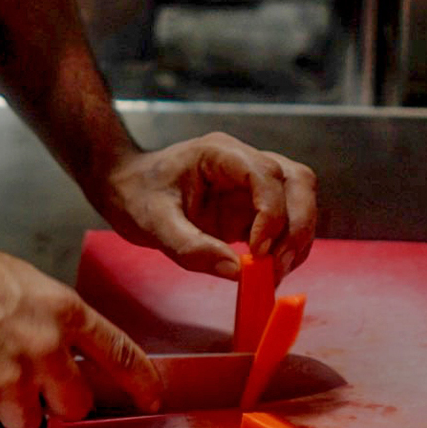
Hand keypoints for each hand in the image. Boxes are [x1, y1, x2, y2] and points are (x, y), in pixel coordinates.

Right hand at [0, 234, 161, 427]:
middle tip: (30, 384)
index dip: (140, 380)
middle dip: (57, 404)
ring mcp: (10, 381)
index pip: (119, 353)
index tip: (152, 398)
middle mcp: (43, 349)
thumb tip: (65, 355)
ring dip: (7, 407)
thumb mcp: (23, 282)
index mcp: (62, 312)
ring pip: (26, 423)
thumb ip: (52, 321)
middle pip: (75, 407)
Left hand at [98, 132, 317, 281]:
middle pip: (298, 181)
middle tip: (277, 267)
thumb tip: (236, 272)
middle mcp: (244, 162)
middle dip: (297, 226)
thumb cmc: (135, 195)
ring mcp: (252, 182)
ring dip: (298, 237)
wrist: (126, 188)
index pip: (267, 175)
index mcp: (220, 153)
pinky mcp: (254, 205)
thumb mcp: (153, 224)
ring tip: (274, 273)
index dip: (271, 214)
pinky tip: (269, 270)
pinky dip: (289, 246)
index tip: (257, 253)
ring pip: (301, 198)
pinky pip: (288, 220)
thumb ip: (191, 247)